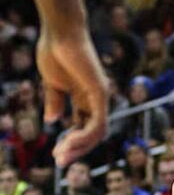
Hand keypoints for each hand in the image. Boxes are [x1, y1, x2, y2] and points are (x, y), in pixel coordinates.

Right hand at [37, 28, 108, 166]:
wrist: (59, 32)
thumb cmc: (55, 52)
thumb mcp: (53, 83)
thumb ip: (55, 101)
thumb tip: (52, 120)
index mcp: (85, 98)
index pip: (84, 128)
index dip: (72, 143)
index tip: (56, 154)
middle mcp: (96, 100)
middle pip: (93, 134)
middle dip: (76, 150)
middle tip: (60, 162)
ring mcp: (100, 96)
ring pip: (97, 132)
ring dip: (79, 146)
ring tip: (61, 154)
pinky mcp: (100, 92)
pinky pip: (97, 121)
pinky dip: (85, 135)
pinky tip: (69, 141)